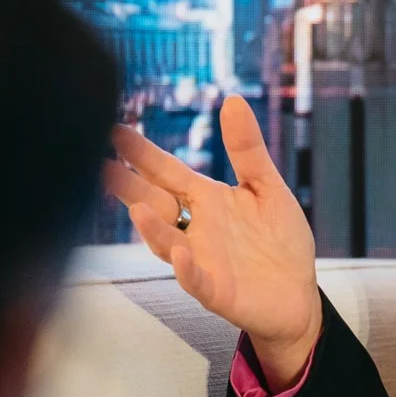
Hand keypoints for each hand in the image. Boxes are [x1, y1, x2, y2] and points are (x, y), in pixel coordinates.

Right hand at [102, 94, 321, 385]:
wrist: (297, 297)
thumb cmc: (279, 242)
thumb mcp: (267, 187)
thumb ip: (247, 148)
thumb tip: (234, 99)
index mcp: (207, 201)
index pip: (167, 173)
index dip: (143, 154)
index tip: (115, 130)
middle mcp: (196, 229)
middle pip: (154, 204)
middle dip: (128, 187)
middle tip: (98, 165)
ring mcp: (202, 261)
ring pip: (167, 244)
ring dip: (151, 228)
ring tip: (136, 209)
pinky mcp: (217, 291)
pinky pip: (196, 280)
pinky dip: (187, 268)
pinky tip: (182, 253)